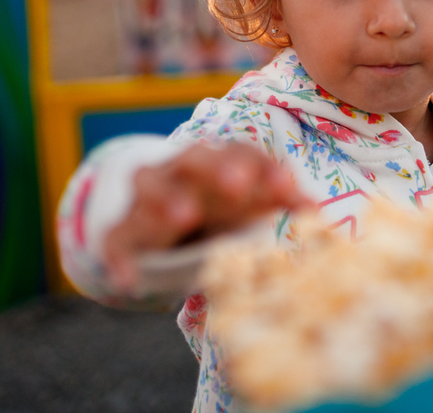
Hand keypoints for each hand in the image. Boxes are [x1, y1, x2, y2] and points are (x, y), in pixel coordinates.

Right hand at [103, 143, 311, 290]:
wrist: (164, 228)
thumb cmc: (217, 212)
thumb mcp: (249, 206)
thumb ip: (279, 202)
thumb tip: (317, 211)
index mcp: (218, 162)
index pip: (240, 153)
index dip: (263, 168)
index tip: (288, 189)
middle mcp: (180, 171)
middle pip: (195, 158)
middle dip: (217, 167)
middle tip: (238, 185)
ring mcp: (146, 198)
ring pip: (149, 186)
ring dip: (166, 198)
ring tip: (185, 216)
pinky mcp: (121, 232)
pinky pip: (115, 240)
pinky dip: (121, 258)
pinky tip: (131, 279)